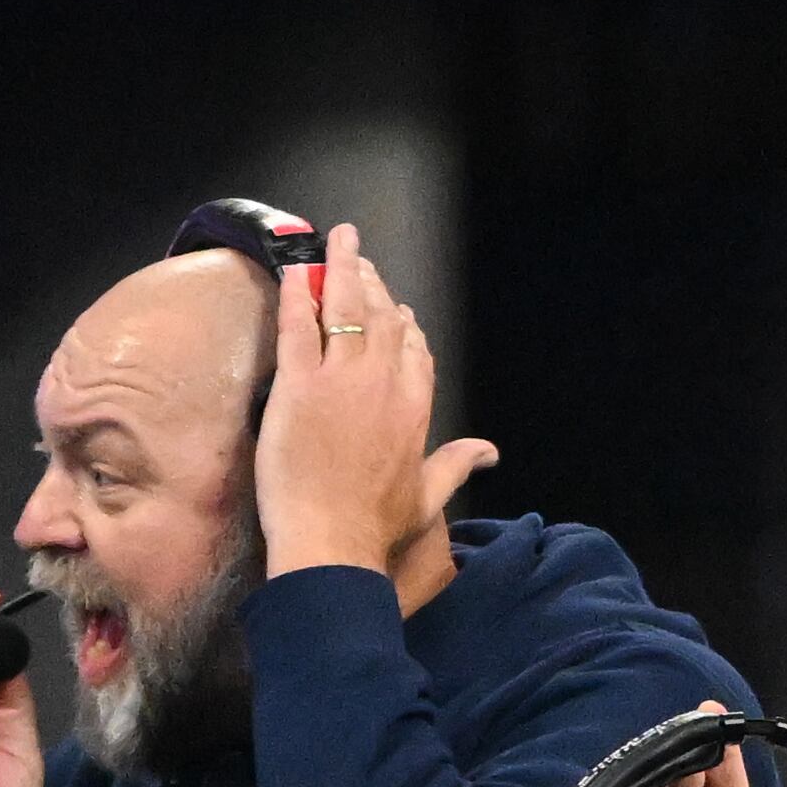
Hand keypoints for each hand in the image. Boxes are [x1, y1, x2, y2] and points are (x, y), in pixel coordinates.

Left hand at [255, 226, 496, 580]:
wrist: (332, 542)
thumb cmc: (376, 527)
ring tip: (338, 243)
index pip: (416, 350)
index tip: (396, 308)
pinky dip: (298, 294)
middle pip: (383, 319)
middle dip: (374, 285)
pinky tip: (296, 270)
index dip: (405, 324)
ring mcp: (341, 380)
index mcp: (416, 409)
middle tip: (361, 261)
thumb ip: (458, 464)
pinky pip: (299, 326)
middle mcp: (384, 385)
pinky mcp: (299, 385)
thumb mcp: (428, 495)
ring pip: (346, 309)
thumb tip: (490, 452)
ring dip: (342, 270)